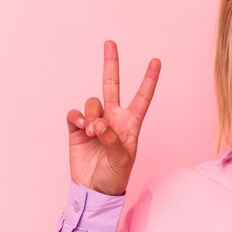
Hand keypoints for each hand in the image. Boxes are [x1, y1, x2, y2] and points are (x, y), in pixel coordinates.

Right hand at [66, 40, 160, 195]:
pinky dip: (77, 117)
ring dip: (92, 113)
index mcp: (131, 123)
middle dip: (111, 64)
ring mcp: (95, 122)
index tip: (156, 61)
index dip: (149, 79)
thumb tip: (99, 122)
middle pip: (112, 85)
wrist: (94, 189)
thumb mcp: (122, 159)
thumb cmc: (116, 175)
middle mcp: (113, 118)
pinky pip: (75, 114)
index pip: (142, 97)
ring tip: (94, 131)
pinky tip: (82, 128)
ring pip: (92, 102)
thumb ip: (112, 138)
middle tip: (110, 42)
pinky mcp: (77, 130)